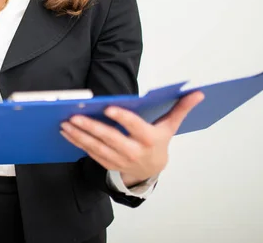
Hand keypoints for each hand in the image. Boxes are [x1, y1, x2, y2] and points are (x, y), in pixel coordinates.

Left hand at [60, 91, 204, 185]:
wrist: (151, 171)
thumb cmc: (158, 141)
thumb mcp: (170, 126)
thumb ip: (181, 108)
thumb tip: (197, 92)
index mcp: (148, 139)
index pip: (134, 127)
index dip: (122, 118)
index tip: (108, 107)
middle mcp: (133, 151)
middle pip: (110, 139)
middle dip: (91, 127)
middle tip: (74, 115)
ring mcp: (118, 160)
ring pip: (96, 147)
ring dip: (79, 135)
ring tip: (65, 123)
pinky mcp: (107, 163)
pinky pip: (89, 153)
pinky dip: (76, 143)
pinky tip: (66, 132)